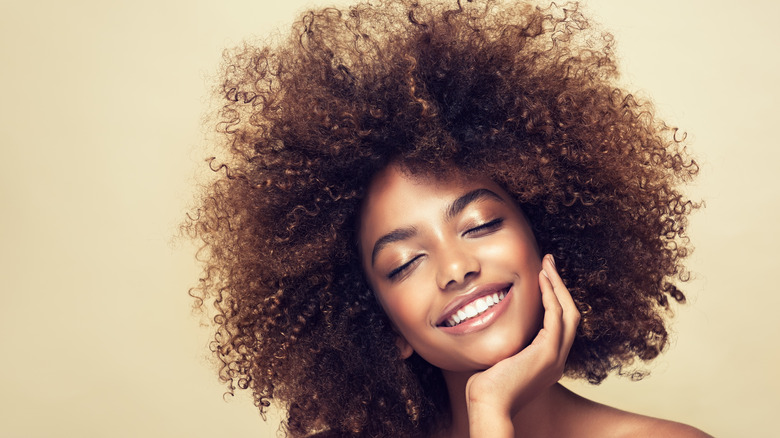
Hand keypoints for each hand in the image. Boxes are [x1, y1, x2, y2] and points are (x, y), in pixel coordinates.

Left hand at [465, 254, 579, 436]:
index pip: (560, 324)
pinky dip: (551, 295)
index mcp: (548, 362)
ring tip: (547, 264)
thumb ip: (506, 345)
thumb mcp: (500, 361)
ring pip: (568, 312)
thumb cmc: (486, 388)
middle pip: (571, 314)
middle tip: (549, 263)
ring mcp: (556, 357)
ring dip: (558, 285)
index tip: (543, 277)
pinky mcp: (548, 352)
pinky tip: (542, 279)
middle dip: (561, 286)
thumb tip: (491, 328)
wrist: (488, 406)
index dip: (555, 298)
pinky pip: (555, 316)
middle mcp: (557, 359)